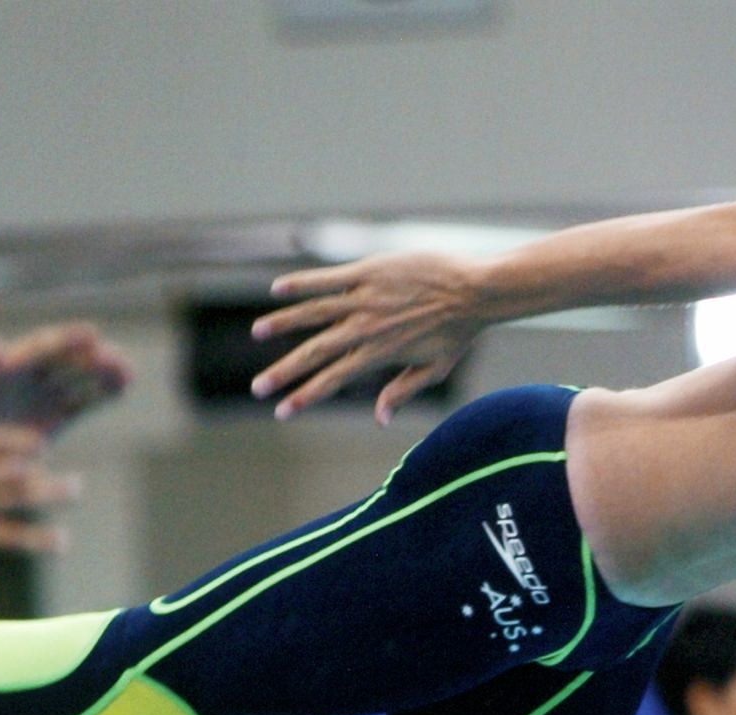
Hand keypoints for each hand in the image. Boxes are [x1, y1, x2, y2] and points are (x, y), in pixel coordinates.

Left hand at [0, 325, 129, 437]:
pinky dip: (101, 396)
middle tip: (120, 359)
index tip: (93, 333)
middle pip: (67, 360)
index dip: (67, 338)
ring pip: (79, 378)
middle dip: (94, 357)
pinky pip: (82, 402)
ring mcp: (44, 398)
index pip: (42, 346)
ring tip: (128, 373)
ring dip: (103, 374)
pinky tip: (121, 390)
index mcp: (9, 369)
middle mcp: (29, 378)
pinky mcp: (54, 420)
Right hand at [0, 422, 81, 562]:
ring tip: (76, 490)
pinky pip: (7, 533)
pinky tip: (61, 540)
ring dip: (49, 490)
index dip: (17, 440)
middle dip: (40, 468)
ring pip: (12, 493)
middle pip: (6, 464)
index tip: (42, 445)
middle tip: (71, 475)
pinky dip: (36, 537)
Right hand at [250, 252, 485, 420]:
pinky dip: (301, 284)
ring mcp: (365, 299)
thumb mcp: (433, 371)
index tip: (282, 412)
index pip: (332, 380)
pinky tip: (276, 289)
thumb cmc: (459, 333)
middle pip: (315, 354)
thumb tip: (379, 420)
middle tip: (258, 388)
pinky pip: (327, 279)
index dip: (305, 396)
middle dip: (284, 372)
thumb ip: (401, 392)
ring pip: (314, 313)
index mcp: (378, 355)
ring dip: (283, 324)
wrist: (476, 291)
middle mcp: (366, 330)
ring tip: (258, 333)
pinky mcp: (369, 272)